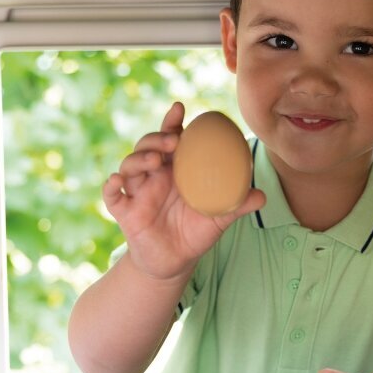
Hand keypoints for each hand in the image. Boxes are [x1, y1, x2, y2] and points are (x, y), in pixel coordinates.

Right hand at [103, 102, 265, 280]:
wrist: (174, 263)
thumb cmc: (195, 234)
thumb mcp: (219, 218)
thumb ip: (237, 205)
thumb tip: (262, 195)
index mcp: (175, 171)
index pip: (170, 139)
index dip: (171, 123)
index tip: (179, 109)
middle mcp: (153, 177)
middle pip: (147, 146)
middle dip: (155, 138)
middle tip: (172, 141)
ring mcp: (137, 192)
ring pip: (128, 166)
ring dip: (138, 158)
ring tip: (154, 161)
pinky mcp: (125, 211)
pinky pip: (111, 195)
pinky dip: (110, 186)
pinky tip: (116, 181)